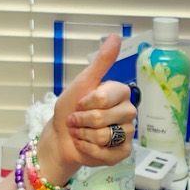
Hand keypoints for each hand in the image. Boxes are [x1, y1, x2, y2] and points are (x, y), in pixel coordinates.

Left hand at [35, 35, 135, 181]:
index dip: (87, 103)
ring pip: (105, 136)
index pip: (106, 97)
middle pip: (105, 118)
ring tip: (80, 133)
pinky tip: (86, 146)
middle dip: (83, 121)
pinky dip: (89, 150)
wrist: (61, 137)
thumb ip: (101, 61)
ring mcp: (127, 133)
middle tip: (76, 121)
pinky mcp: (122, 152)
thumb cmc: (70, 109)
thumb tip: (116, 35)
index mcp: (120, 93)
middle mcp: (128, 112)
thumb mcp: (82, 82)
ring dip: (84, 136)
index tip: (80, 103)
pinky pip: (108, 153)